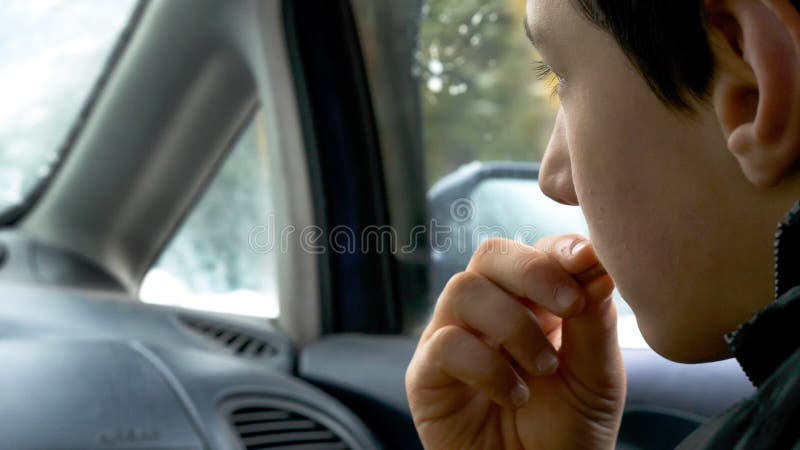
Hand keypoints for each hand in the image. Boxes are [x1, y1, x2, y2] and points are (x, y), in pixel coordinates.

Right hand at [406, 236, 625, 449]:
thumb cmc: (567, 433)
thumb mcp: (596, 375)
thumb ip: (593, 320)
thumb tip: (597, 261)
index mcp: (529, 304)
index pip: (533, 252)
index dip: (558, 250)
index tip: (590, 262)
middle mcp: (486, 314)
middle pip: (490, 254)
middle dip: (532, 272)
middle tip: (568, 306)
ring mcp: (452, 339)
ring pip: (463, 290)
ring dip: (512, 325)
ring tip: (543, 369)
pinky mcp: (426, 375)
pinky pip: (444, 343)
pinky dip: (486, 366)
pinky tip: (513, 395)